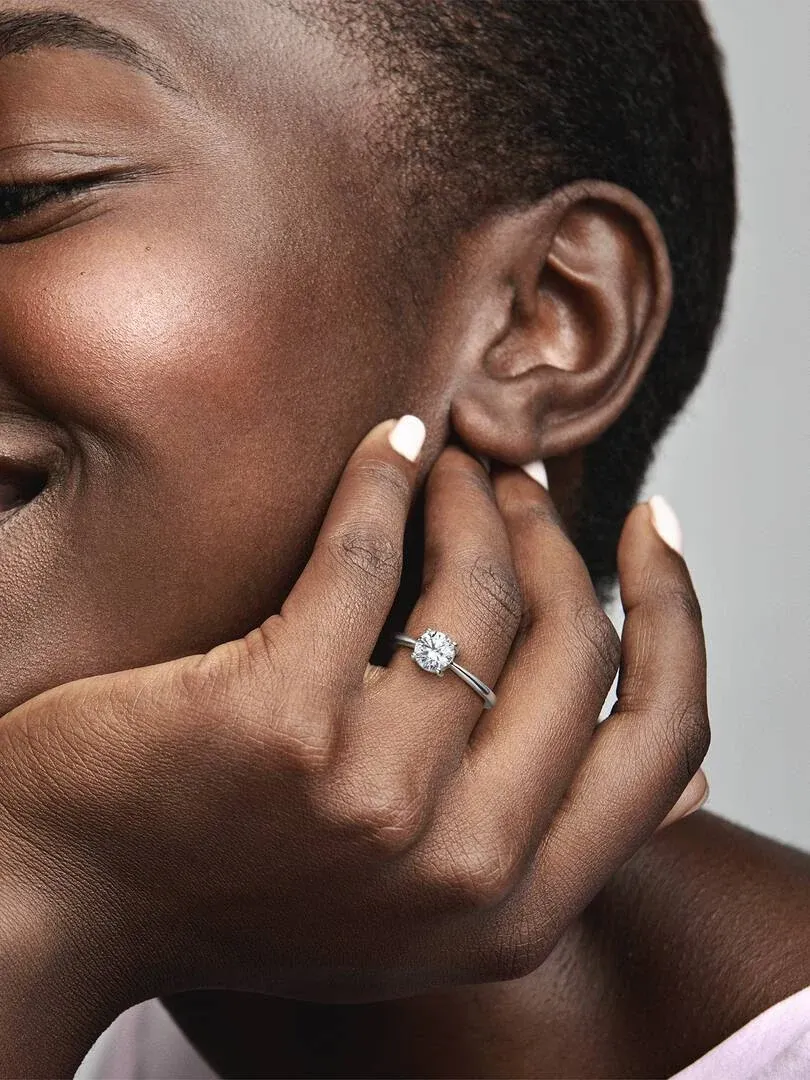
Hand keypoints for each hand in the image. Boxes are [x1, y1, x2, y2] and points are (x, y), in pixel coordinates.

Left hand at [0, 417, 708, 1015]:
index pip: (663, 748)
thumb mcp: (428, 912)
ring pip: (480, 591)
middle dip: (558, 538)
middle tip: (518, 484)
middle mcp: (462, 867)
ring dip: (476, 497)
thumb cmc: (244, 887)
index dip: (676, 620)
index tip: (649, 535)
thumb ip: (552, 848)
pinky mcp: (280, 718)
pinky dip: (383, 474)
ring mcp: (375, 796)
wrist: (64, 903)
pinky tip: (386, 445)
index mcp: (515, 912)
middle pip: (576, 648)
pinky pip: (365, 552)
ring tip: (450, 465)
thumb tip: (699, 790)